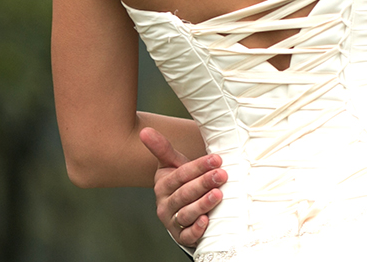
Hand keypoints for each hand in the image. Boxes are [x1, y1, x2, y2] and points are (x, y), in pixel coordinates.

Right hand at [140, 127, 225, 246]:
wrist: (183, 207)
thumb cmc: (182, 182)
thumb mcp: (173, 164)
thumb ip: (162, 148)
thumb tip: (144, 130)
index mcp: (163, 185)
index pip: (180, 175)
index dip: (198, 167)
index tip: (216, 159)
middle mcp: (165, 204)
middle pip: (184, 194)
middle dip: (203, 183)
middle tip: (222, 174)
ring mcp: (173, 221)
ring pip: (186, 214)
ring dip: (202, 204)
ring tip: (218, 195)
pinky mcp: (181, 236)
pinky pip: (187, 236)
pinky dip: (196, 230)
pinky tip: (206, 221)